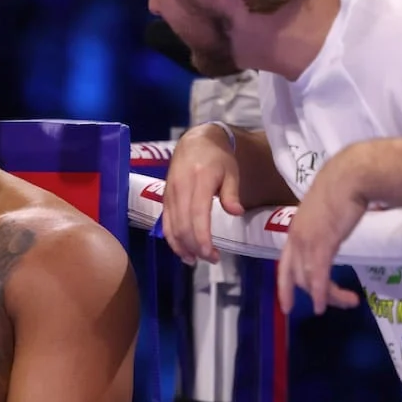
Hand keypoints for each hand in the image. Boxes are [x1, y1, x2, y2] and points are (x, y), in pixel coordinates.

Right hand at [163, 123, 242, 265]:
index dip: (202, 238)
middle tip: (211, 259)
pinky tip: (183, 250)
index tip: (212, 255)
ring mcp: (170, 194)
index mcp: (199, 180)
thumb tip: (236, 213)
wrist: (195, 141)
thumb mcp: (231, 171)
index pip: (197, 215)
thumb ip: (232, 193)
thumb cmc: (218, 157)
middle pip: (183, 225)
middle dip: (195, 247)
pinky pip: (165, 223)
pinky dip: (172, 239)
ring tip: (196, 260)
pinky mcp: (165, 198)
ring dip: (182, 247)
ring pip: (171, 227)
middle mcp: (181, 188)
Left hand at [276, 154, 365, 315]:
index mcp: (296, 228)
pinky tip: (326, 305)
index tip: (287, 304)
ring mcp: (307, 241)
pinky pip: (319, 277)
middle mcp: (296, 237)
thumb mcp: (327, 208)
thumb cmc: (344, 185)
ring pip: (310, 280)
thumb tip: (334, 225)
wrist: (351, 175)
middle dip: (312, 294)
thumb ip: (325, 222)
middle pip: (296, 276)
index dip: (285, 285)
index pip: (285, 263)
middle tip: (325, 308)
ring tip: (347, 303)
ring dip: (327, 296)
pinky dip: (322, 294)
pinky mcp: (323, 244)